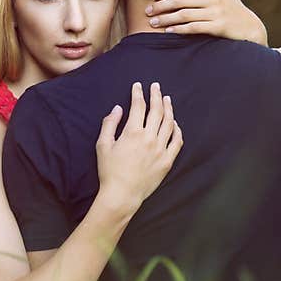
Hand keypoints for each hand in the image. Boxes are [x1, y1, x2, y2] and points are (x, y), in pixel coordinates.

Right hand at [95, 81, 183, 214]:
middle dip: (156, 96)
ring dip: (168, 109)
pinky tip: (175, 124)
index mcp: (133, 133)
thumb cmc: (109, 170)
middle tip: (156, 87)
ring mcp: (160, 149)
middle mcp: (149, 138)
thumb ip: (109, 124)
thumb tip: (117, 109)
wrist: (122, 194)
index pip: (138, 106)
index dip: (138, 94)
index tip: (138, 86)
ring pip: (169, 123)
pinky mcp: (167, 160)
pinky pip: (176, 141)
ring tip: (166, 100)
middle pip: (157, 111)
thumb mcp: (103, 145)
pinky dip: (177, 130)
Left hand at [145, 0, 267, 45]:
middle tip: (148, 11)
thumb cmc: (232, 4)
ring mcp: (216, 13)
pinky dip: (179, 30)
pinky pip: (194, 28)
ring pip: (184, 15)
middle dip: (161, 6)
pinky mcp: (218, 27)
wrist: (248, 26)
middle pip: (180, 0)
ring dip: (165, 19)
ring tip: (152, 23)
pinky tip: (168, 31)